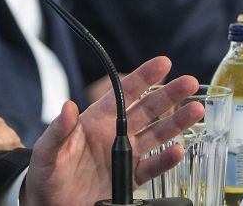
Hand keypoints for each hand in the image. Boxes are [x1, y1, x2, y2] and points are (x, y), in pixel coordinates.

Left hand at [20, 56, 202, 205]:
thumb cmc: (46, 175)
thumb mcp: (46, 151)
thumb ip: (59, 130)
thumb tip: (68, 107)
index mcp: (96, 120)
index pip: (123, 93)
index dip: (143, 77)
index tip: (163, 63)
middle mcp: (114, 134)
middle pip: (148, 110)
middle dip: (169, 95)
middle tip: (189, 82)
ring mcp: (124, 156)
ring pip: (157, 135)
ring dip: (177, 124)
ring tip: (197, 111)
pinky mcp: (129, 180)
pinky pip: (152, 168)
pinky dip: (165, 160)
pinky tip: (178, 151)